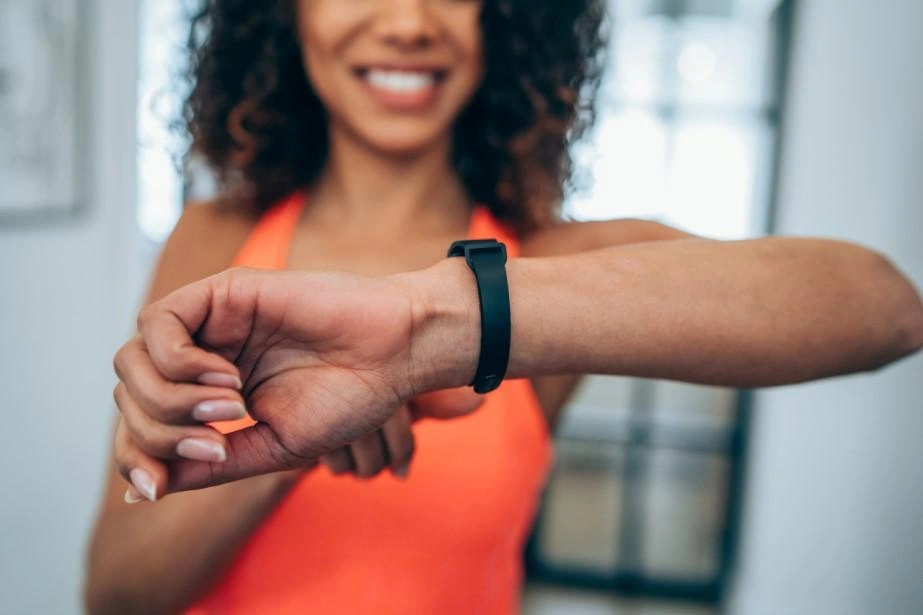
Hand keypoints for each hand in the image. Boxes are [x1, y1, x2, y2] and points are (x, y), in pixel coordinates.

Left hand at [113, 265, 479, 497]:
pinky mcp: (222, 291)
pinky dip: (178, 362)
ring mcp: (211, 322)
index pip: (142, 424)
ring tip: (229, 408)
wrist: (396, 352)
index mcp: (212, 393)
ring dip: (170, 399)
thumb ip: (211, 465)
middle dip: (158, 432)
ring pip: (132, 360)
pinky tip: (227, 378)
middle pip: (129, 394)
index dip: (133, 457)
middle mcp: (203, 355)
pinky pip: (158, 323)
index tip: (154, 488)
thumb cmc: (351, 396)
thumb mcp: (272, 446)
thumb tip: (145, 490)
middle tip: (217, 441)